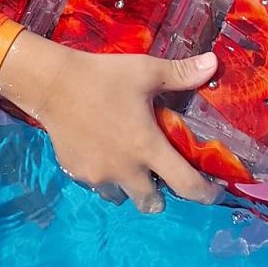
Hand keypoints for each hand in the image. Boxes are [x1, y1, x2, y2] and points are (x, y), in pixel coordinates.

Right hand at [0, 30, 221, 212]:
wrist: (53, 84)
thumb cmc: (104, 76)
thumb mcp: (145, 71)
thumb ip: (181, 73)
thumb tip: (214, 63)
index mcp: (147, 147)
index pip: (186, 186)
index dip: (205, 194)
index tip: (213, 192)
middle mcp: (126, 170)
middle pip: (152, 203)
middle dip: (161, 195)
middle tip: (160, 173)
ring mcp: (99, 175)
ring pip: (122, 197)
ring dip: (130, 187)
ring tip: (129, 164)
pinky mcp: (77, 172)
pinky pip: (98, 184)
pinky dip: (105, 176)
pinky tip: (102, 153)